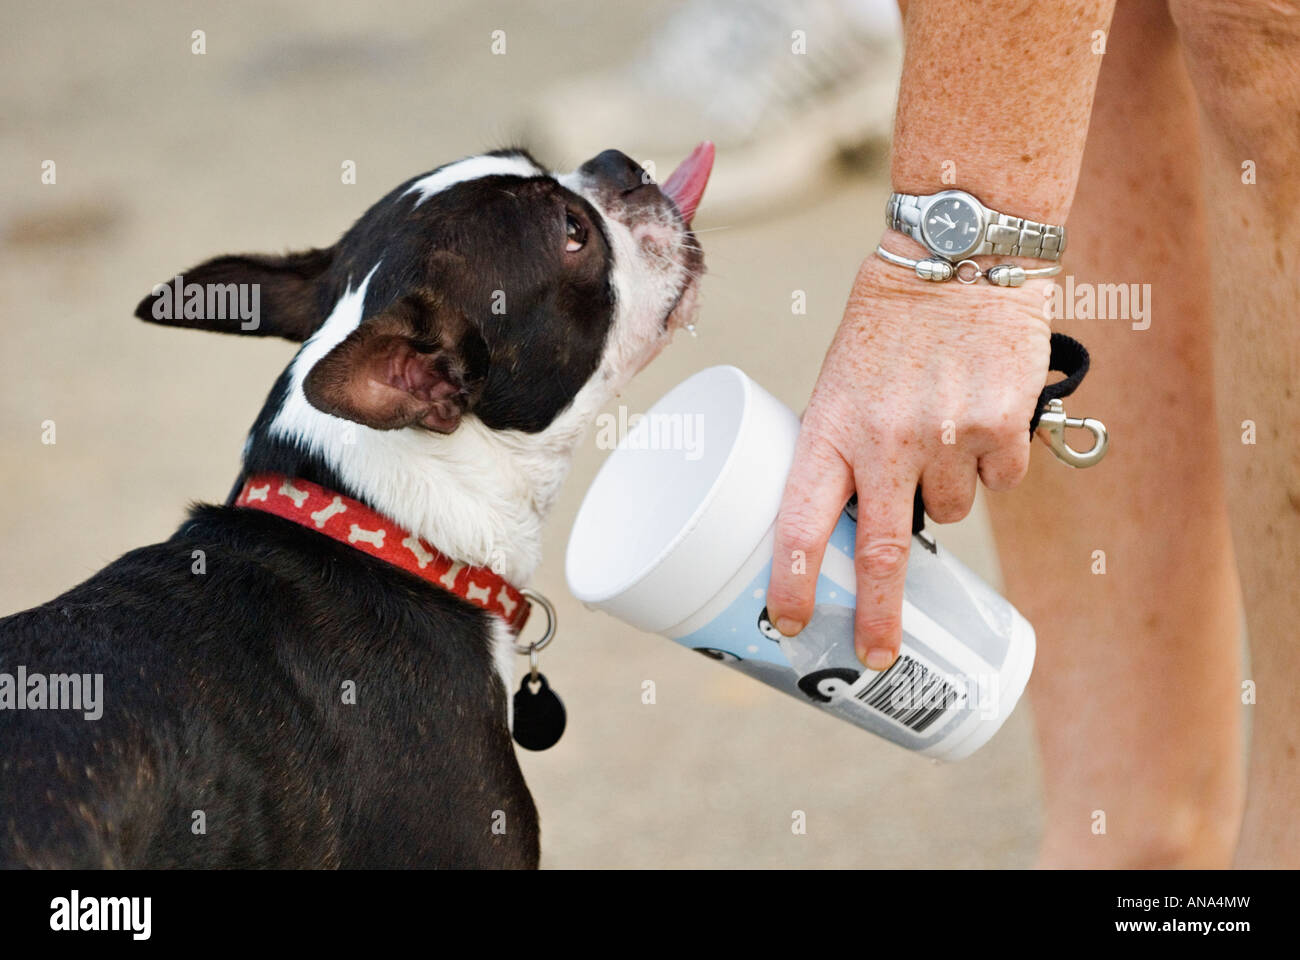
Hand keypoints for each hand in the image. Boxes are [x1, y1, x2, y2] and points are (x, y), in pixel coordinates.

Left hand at [765, 250, 1051, 668]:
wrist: (962, 254)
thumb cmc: (889, 320)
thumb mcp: (842, 381)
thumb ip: (844, 444)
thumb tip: (855, 516)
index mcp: (832, 426)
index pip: (801, 519)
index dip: (792, 579)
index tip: (788, 622)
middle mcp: (887, 440)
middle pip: (881, 553)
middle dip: (880, 616)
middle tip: (879, 657)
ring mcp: (950, 437)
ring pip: (950, 513)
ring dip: (943, 494)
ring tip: (938, 432)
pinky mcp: (1005, 429)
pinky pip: (998, 482)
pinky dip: (990, 465)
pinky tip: (979, 416)